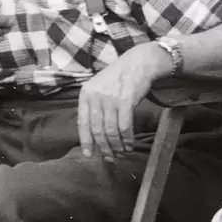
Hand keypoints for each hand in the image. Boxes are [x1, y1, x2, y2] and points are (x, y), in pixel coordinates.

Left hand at [77, 42, 171, 159]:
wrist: (138, 63)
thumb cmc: (119, 77)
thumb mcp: (99, 88)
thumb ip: (94, 106)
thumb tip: (93, 134)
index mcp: (86, 94)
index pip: (82, 123)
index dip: (86, 141)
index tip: (89, 155)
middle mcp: (95, 96)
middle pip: (97, 130)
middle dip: (104, 147)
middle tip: (110, 158)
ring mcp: (110, 99)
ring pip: (110, 131)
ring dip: (116, 145)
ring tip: (121, 152)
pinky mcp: (125, 101)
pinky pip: (124, 127)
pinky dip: (127, 139)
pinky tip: (129, 144)